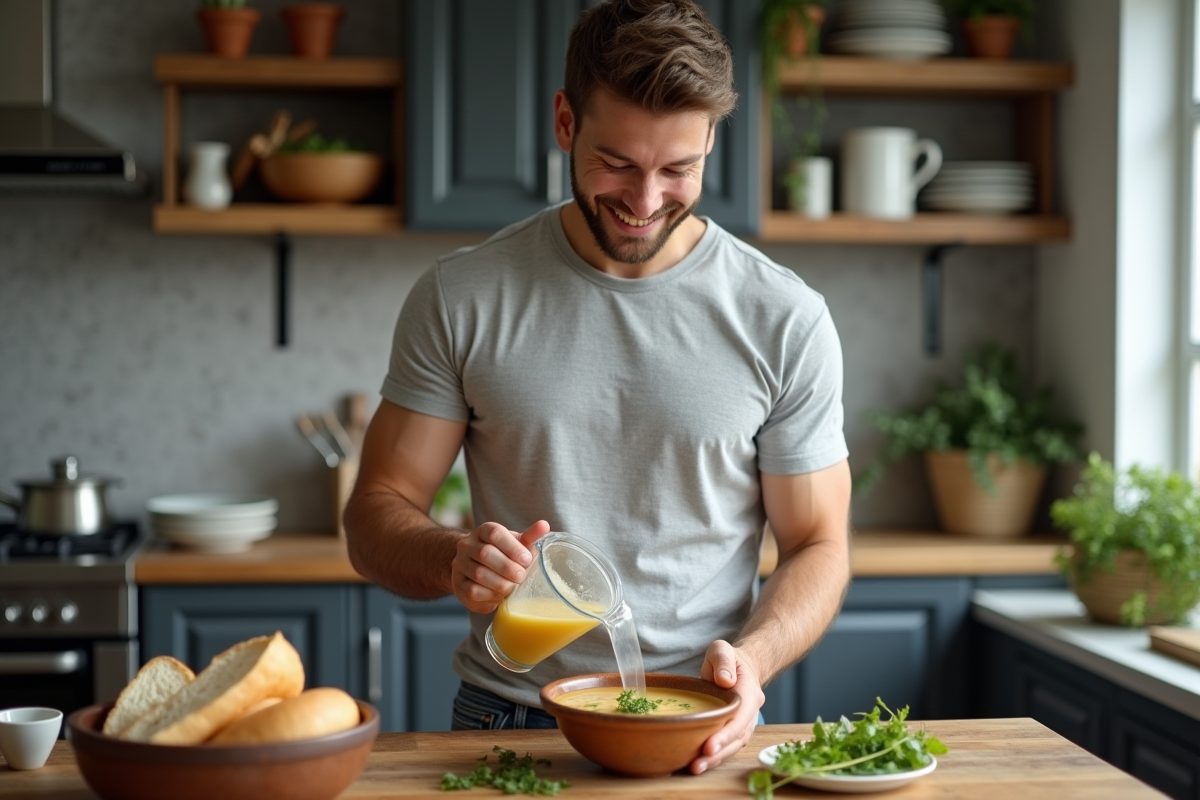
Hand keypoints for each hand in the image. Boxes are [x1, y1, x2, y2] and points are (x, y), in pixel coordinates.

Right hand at [451, 519, 549, 612]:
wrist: (476, 569)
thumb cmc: (503, 555)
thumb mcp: (516, 544)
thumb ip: (530, 536)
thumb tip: (544, 525)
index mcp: (484, 531)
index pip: (495, 533)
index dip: (512, 547)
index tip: (527, 559)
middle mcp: (467, 545)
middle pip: (485, 554)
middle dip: (507, 568)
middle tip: (521, 577)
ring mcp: (460, 565)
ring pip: (479, 574)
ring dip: (500, 583)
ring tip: (512, 587)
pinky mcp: (458, 585)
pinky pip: (473, 591)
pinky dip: (490, 595)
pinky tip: (500, 595)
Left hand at [692, 639, 764, 774]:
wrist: (738, 667)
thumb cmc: (728, 658)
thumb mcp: (723, 650)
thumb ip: (723, 661)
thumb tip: (725, 681)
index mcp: (749, 694)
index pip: (740, 718)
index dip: (726, 734)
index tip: (709, 746)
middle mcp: (750, 713)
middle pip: (737, 738)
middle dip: (718, 753)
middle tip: (697, 764)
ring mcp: (743, 724)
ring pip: (733, 747)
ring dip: (715, 760)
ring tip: (694, 768)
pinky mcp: (732, 730)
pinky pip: (726, 747)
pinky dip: (714, 757)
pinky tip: (696, 763)